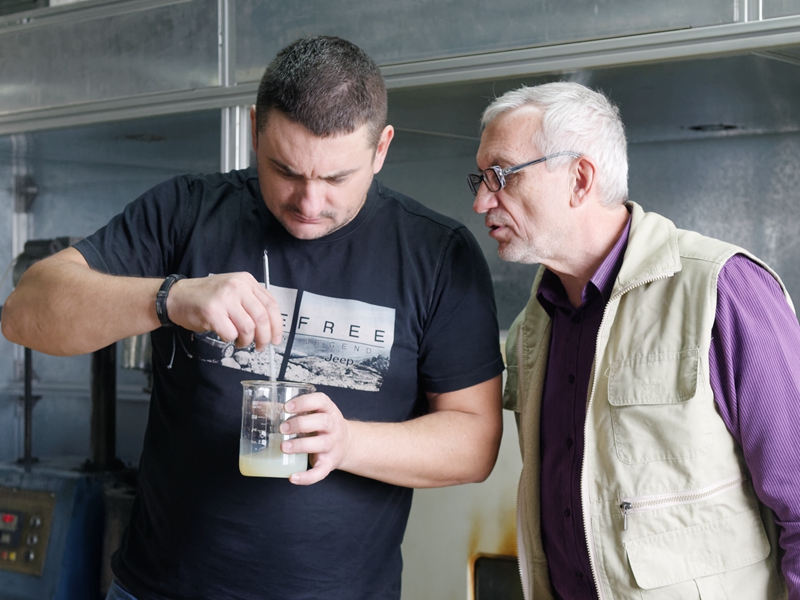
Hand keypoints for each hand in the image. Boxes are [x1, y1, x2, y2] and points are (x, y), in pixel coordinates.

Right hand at [166, 273, 281, 350]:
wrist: (177, 296)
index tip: (276, 339)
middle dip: (264, 337)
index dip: (277, 325)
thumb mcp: (234, 291)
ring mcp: (224, 298)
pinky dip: (230, 339)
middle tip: (261, 346)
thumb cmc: (207, 297)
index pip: (271, 305)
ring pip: (248, 328)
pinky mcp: (212, 312)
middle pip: (262, 318)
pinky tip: (226, 336)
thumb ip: (252, 303)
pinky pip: (230, 333)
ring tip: (241, 342)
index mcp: (246, 281)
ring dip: (247, 341)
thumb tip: (271, 327)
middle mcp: (237, 287)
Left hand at [279, 392, 351, 484]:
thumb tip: (259, 407)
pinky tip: (293, 477)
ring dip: (301, 445)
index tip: (287, 407)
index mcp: (328, 410)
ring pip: (321, 444)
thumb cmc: (321, 426)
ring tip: (283, 447)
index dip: (304, 403)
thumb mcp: (311, 414)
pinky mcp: (330, 463)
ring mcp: (333, 445)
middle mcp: (333, 426)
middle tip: (282, 428)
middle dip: (301, 424)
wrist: (347, 445)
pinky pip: (321, 471)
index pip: (321, 401)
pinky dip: (308, 477)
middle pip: (322, 421)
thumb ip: (287, 410)